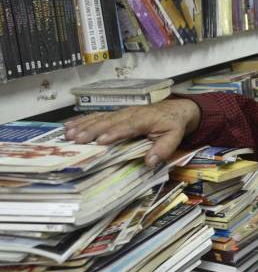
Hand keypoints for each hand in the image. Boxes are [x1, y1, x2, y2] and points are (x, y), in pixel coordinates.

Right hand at [64, 98, 200, 166]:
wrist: (176, 109)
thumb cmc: (173, 125)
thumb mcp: (175, 137)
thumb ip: (163, 149)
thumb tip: (150, 162)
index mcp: (144, 120)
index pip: (127, 127)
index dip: (114, 133)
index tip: (100, 141)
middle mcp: (129, 114)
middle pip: (108, 122)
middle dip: (92, 130)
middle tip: (76, 139)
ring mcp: (121, 113)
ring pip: (100, 118)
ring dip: (83, 125)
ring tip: (68, 134)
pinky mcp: (116, 114)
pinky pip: (98, 116)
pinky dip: (83, 120)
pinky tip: (69, 125)